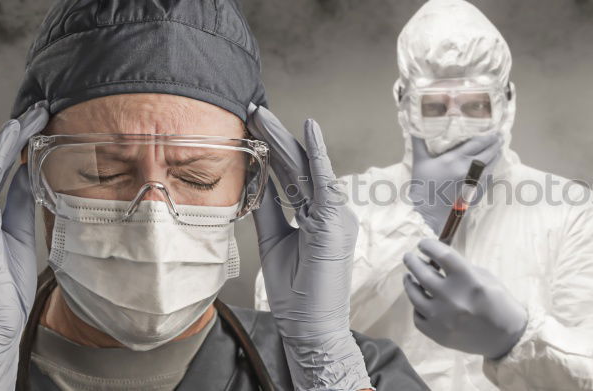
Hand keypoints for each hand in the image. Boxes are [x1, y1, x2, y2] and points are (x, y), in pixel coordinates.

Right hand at [0, 102, 48, 389]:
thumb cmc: (4, 290)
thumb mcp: (19, 238)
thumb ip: (21, 207)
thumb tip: (31, 176)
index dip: (17, 143)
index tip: (41, 120)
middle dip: (14, 132)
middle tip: (41, 106)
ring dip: (8, 138)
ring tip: (31, 115)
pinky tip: (11, 144)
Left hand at [246, 104, 369, 389]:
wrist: (309, 328)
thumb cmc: (297, 294)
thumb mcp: (274, 242)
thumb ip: (270, 211)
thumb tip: (258, 182)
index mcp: (318, 218)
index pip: (294, 176)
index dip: (275, 150)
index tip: (255, 127)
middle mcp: (331, 213)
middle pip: (300, 168)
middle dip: (277, 137)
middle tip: (255, 110)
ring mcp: (336, 217)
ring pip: (307, 171)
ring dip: (285, 140)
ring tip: (264, 115)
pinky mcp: (335, 224)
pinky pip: (324, 184)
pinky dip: (317, 156)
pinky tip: (309, 131)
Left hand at [402, 238, 526, 359]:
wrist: (505, 338)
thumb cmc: (498, 303)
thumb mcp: (485, 278)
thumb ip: (461, 268)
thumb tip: (436, 261)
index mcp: (468, 280)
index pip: (441, 255)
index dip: (428, 246)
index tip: (423, 244)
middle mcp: (452, 298)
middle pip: (422, 273)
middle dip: (412, 262)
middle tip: (409, 257)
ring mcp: (442, 318)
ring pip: (414, 295)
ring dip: (409, 283)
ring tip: (409, 277)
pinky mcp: (437, 334)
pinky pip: (418, 316)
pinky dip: (417, 307)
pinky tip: (420, 300)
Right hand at [409, 133, 500, 233]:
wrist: (427, 213)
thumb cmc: (422, 186)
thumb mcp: (419, 161)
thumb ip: (418, 141)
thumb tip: (414, 124)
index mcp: (455, 159)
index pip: (477, 143)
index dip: (488, 135)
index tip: (495, 128)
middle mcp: (467, 169)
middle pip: (488, 153)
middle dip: (496, 143)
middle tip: (501, 135)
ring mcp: (473, 182)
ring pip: (491, 166)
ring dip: (496, 156)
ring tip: (499, 148)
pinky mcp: (475, 192)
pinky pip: (488, 178)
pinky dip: (492, 170)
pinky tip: (491, 166)